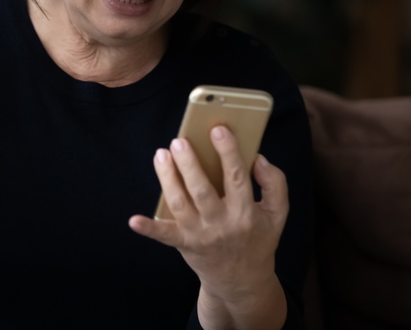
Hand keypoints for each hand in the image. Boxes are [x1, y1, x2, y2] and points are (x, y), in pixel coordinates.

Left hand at [129, 127, 288, 327]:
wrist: (243, 282)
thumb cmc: (257, 238)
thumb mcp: (277, 214)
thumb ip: (275, 183)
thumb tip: (257, 157)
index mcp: (246, 212)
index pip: (237, 178)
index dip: (228, 152)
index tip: (218, 129)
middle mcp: (222, 224)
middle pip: (202, 190)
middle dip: (189, 164)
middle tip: (179, 140)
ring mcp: (201, 235)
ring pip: (181, 204)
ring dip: (168, 179)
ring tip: (161, 154)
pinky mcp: (185, 244)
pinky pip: (165, 236)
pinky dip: (149, 229)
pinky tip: (134, 220)